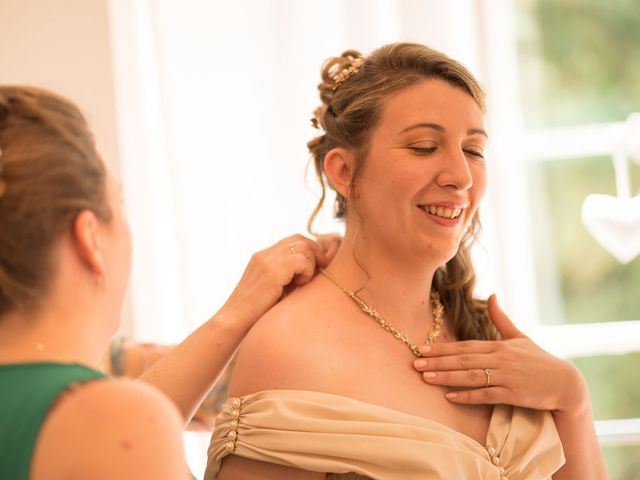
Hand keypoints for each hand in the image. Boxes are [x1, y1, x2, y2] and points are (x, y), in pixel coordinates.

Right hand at [218, 234, 339, 328]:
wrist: (234, 322)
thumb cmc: (255, 313)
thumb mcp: (273, 289)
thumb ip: (288, 277)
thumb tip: (314, 272)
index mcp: (263, 258)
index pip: (292, 240)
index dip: (310, 250)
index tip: (318, 266)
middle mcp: (264, 255)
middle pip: (299, 239)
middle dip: (315, 253)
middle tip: (320, 270)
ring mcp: (267, 261)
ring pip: (302, 246)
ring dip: (311, 263)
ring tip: (304, 282)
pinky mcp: (272, 272)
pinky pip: (301, 260)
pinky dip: (307, 271)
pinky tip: (301, 286)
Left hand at [412, 294, 587, 411]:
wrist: (565, 383)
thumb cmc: (539, 360)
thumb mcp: (520, 337)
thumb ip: (501, 319)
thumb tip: (492, 294)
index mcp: (499, 345)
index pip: (464, 346)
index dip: (442, 348)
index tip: (421, 349)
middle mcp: (500, 358)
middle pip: (462, 360)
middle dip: (437, 361)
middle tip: (414, 363)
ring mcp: (507, 376)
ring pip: (470, 376)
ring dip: (446, 377)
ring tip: (425, 378)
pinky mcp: (514, 393)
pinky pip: (486, 395)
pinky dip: (468, 396)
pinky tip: (450, 397)